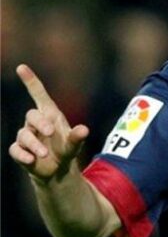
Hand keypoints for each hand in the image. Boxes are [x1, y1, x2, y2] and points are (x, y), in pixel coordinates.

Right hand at [9, 64, 89, 181]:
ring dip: (34, 144)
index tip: (21, 67)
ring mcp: (26, 136)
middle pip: (31, 115)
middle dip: (40, 122)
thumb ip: (77, 137)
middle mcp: (36, 123)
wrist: (57, 170)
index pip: (38, 94)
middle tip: (50, 132)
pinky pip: (15, 149)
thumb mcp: (74, 144)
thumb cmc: (66, 149)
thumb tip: (84, 130)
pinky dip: (22, 155)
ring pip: (23, 134)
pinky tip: (31, 160)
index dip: (30, 81)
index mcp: (50, 115)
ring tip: (44, 154)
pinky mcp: (20, 150)